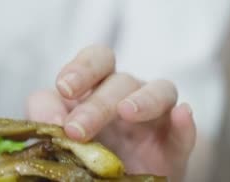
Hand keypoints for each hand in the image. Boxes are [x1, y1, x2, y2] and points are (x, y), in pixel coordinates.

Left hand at [27, 45, 195, 180]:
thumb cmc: (78, 145)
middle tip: (76, 130)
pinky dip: (184, 123)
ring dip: (143, 100)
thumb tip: (50, 118)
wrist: (105, 179)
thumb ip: (45, 111)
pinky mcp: (173, 146)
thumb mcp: (54, 125)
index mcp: (98, 84)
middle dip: (97, 104)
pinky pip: (183, 131)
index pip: (96, 59)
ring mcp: (155, 117)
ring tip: (127, 112)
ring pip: (160, 91)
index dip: (81, 68)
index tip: (64, 88)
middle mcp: (128, 93)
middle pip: (120, 82)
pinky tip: (181, 117)